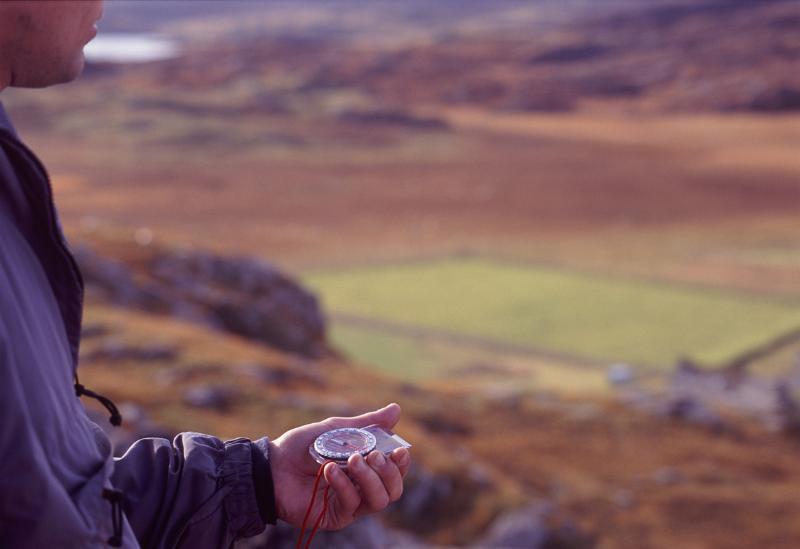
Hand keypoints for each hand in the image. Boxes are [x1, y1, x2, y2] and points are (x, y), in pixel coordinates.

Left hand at [269, 403, 410, 530]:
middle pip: (393, 490)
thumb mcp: (337, 429)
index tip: (400, 450)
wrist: (273, 465)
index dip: (402, 463)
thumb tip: (397, 409)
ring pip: (379, 500)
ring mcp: (350, 504)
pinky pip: (352, 504)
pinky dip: (344, 485)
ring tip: (352, 460)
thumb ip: (367, 424)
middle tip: (374, 455)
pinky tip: (329, 470)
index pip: (396, 472)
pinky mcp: (336, 517)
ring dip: (369, 478)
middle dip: (388, 472)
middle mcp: (362, 488)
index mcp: (366, 468)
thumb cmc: (303, 446)